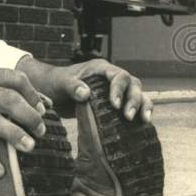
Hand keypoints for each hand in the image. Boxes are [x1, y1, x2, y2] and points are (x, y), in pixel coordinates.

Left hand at [17, 56, 150, 123]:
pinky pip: (132, 106)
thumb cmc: (55, 83)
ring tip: (144, 121)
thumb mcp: (61, 84)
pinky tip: (142, 125)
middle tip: (127, 116)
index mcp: (100, 69)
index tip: (115, 105)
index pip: (119, 76)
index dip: (120, 89)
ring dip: (142, 106)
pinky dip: (139, 113)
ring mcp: (115, 90)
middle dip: (133, 100)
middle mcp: (111, 78)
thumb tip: (85, 93)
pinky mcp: (114, 104)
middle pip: (132, 85)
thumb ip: (72, 87)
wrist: (51, 91)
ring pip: (137, 94)